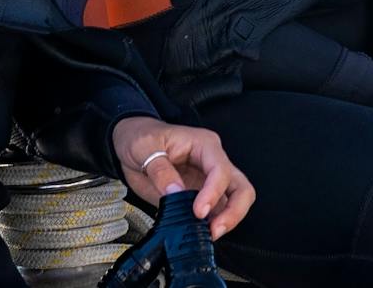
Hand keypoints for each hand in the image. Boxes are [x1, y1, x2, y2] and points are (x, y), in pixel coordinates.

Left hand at [111, 117, 255, 237]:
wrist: (132, 141)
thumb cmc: (141, 138)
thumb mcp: (144, 148)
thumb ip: (160, 170)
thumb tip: (175, 192)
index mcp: (203, 144)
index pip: (220, 169)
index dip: (213, 192)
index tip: (199, 212)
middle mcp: (212, 161)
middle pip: (240, 187)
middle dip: (234, 211)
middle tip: (214, 230)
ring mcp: (209, 180)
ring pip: (235, 201)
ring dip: (227, 220)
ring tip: (208, 235)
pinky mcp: (200, 195)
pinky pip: (216, 212)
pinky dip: (212, 224)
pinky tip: (199, 233)